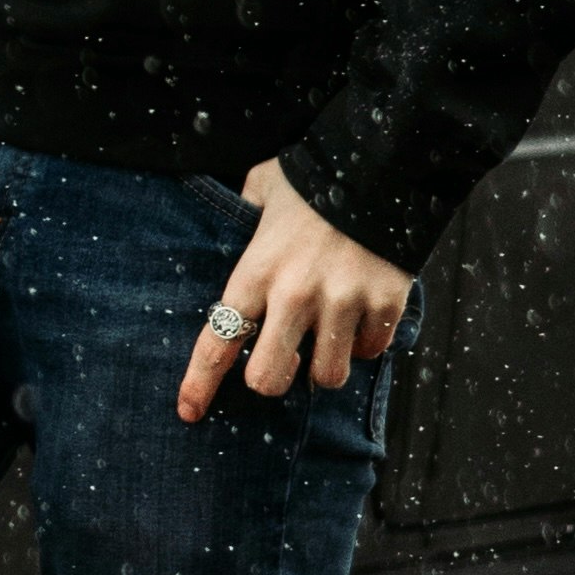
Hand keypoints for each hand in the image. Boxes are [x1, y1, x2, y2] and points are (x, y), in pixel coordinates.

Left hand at [180, 160, 411, 423]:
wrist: (380, 162)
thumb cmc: (313, 178)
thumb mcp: (262, 191)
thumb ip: (242, 218)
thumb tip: (231, 224)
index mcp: (255, 272)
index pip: (217, 341)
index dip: (199, 384)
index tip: (189, 413)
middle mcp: (294, 295)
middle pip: (269, 380)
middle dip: (274, 379)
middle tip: (285, 360)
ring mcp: (342, 302)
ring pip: (327, 377)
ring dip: (325, 364)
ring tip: (329, 333)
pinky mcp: (384, 304)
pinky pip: (372, 351)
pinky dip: (367, 341)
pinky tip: (362, 314)